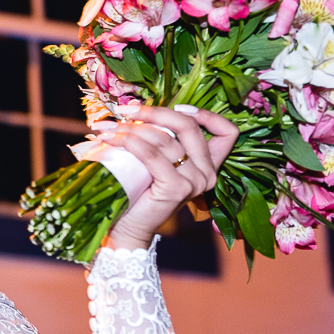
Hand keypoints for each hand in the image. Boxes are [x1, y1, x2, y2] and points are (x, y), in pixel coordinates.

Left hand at [98, 104, 237, 250]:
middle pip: (188, 126)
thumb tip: (137, 109)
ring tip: (107, 128)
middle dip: (155, 112)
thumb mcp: (154, 162)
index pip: (227, 132)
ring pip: (164, 138)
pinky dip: (128, 142)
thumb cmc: (137, 192)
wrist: (127, 228)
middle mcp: (207, 173)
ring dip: (131, 127)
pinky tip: (110, 139)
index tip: (178, 105)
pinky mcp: (176, 188)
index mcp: (208, 166)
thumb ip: (160, 140)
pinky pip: (151, 154)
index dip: (208, 114)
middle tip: (125, 110)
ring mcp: (194, 181)